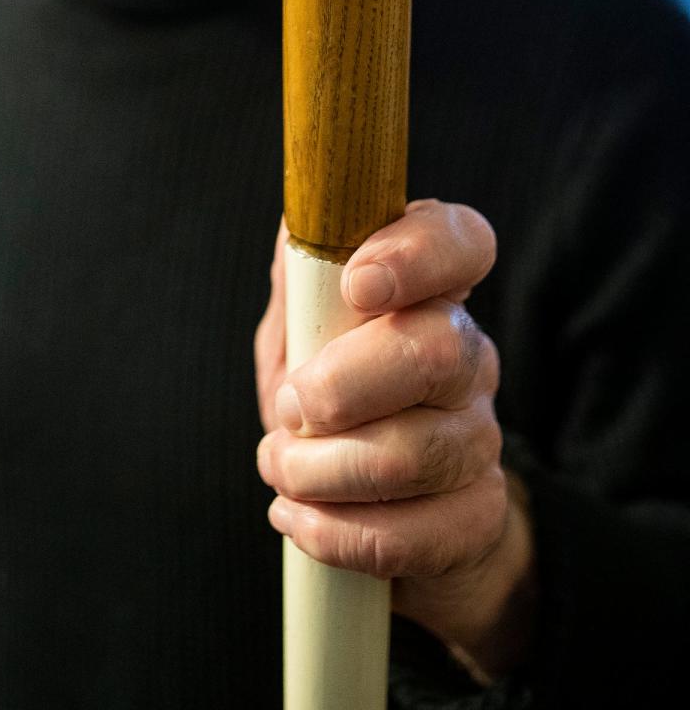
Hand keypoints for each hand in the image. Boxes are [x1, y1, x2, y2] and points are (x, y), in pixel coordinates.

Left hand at [254, 200, 535, 679]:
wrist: (364, 499)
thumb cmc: (326, 390)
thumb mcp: (301, 326)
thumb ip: (301, 279)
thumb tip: (299, 226)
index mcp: (430, 289)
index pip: (462, 243)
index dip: (418, 255)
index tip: (357, 282)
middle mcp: (469, 352)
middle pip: (438, 352)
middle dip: (342, 387)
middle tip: (287, 408)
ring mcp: (480, 435)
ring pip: (417, 453)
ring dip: (322, 470)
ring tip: (280, 465)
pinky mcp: (476, 514)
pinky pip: (413, 534)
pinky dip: (337, 532)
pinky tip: (301, 517)